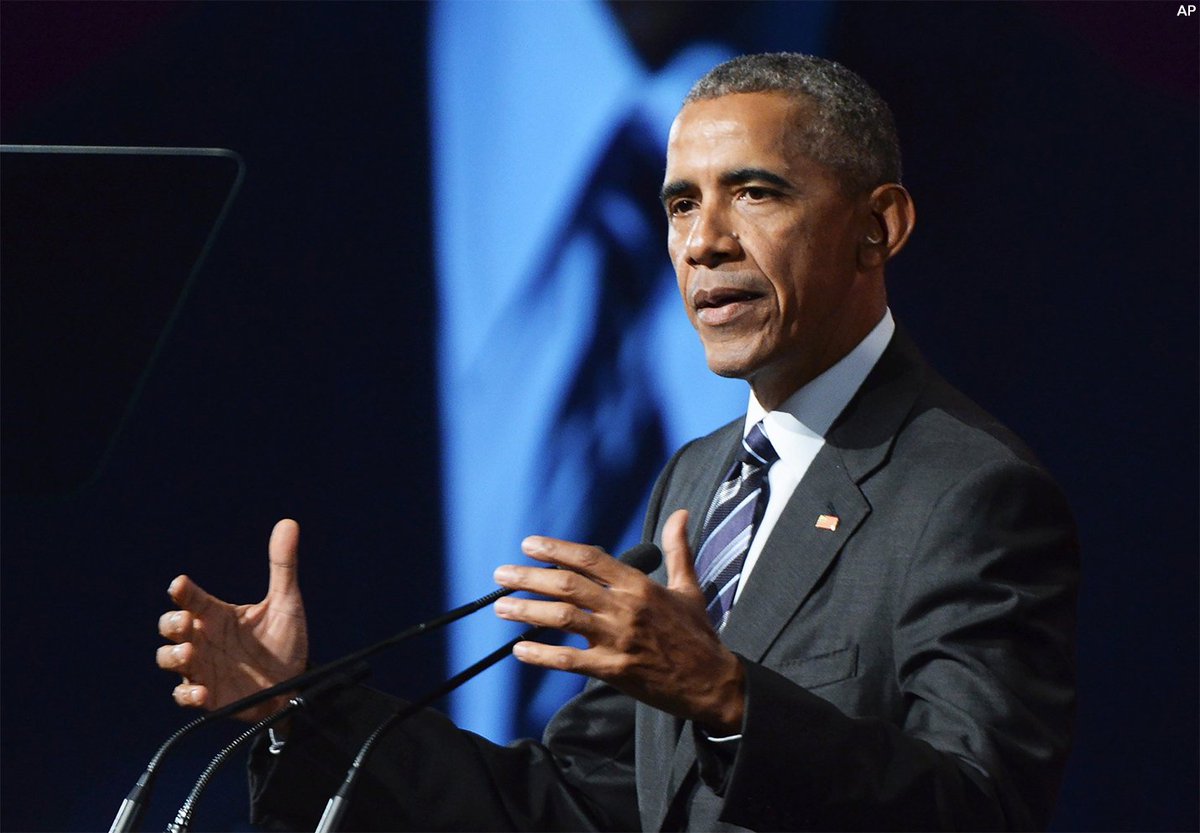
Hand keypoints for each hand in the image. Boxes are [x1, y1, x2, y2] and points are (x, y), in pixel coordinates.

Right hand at [156, 519, 308, 721]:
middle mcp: (204, 638)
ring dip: (173, 656)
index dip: (182, 591)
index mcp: (217, 614)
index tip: (180, 584)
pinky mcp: (209, 696)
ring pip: (169, 659)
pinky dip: (188, 695)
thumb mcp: (287, 603)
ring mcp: (202, 668)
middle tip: (186, 622)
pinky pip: (185, 696)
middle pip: (170, 627)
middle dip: (170, 624)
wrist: (296, 684)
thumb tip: (289, 522)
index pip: (191, 598)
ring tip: (189, 653)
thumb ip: (283, 566)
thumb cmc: (284, 642)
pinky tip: (200, 693)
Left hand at [492, 509, 744, 733]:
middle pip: (568, 585)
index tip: (529, 545)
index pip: (590, 559)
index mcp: (640, 585)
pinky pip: (570, 660)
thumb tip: (680, 514)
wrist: (714, 682)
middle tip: (501, 574)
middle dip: (529, 577)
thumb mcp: (689, 587)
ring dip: (527, 611)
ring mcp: (619, 639)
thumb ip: (678, 550)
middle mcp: (626, 607)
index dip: (556, 550)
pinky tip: (520, 650)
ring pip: (563, 618)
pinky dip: (543, 655)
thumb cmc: (699, 635)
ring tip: (501, 607)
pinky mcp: (615, 670)